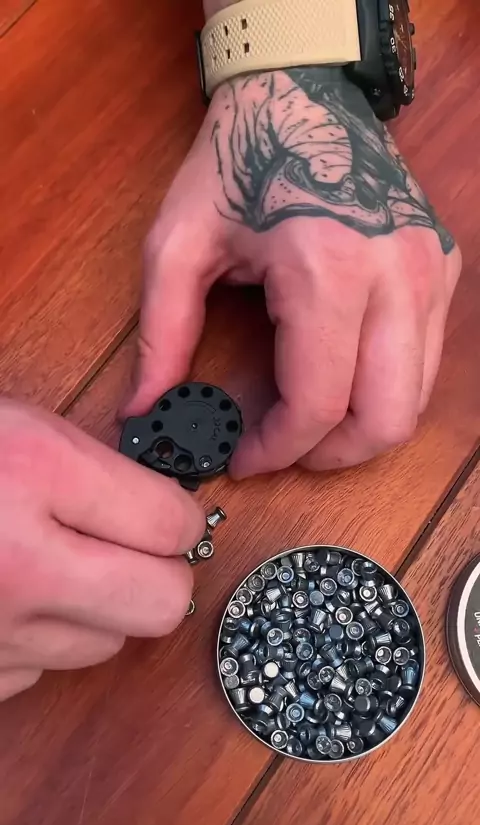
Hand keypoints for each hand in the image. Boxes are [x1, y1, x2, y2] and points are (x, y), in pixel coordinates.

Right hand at [0, 398, 203, 700]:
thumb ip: (94, 467)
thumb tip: (162, 511)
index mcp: (36, 471)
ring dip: (99, 612)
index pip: (170, 523)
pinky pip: (45, 671)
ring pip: (108, 645)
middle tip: (132, 552)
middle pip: (162, 603)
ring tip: (56, 571)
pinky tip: (12, 602)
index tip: (167, 517)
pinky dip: (41, 640)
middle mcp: (21, 560)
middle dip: (162, 575)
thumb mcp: (18, 426)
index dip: (179, 519)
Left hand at [123, 68, 460, 475]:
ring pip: (416, 398)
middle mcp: (393, 276)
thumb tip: (143, 414)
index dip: (276, 450)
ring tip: (312, 419)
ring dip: (362, 427)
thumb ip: (160, 337)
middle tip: (287, 451)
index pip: (316, 404)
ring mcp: (427, 272)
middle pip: (386, 418)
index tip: (244, 458)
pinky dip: (385, 386)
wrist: (301, 91)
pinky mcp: (441, 268)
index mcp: (325, 270)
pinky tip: (342, 371)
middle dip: (332, 455)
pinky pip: (425, 359)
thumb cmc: (238, 160)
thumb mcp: (178, 245)